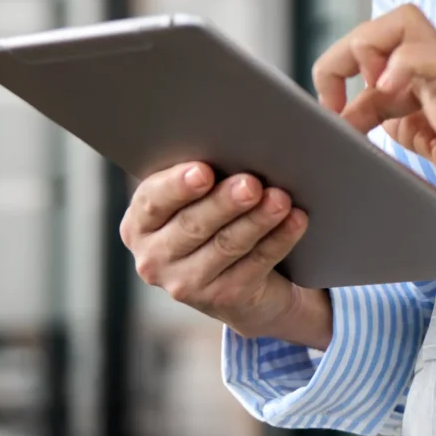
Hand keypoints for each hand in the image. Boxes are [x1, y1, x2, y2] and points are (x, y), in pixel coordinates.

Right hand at [119, 161, 330, 346]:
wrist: (239, 281)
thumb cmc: (216, 217)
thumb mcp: (200, 196)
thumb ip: (206, 170)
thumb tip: (243, 137)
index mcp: (141, 223)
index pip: (153, 201)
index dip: (178, 186)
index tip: (203, 170)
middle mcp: (154, 257)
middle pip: (192, 225)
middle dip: (225, 202)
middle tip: (251, 183)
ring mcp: (186, 284)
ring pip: (226, 245)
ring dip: (257, 220)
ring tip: (281, 199)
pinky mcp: (223, 299)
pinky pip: (255, 264)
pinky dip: (279, 239)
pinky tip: (295, 221)